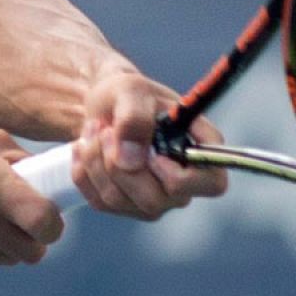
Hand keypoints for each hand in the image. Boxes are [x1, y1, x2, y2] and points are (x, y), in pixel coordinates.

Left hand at [70, 71, 227, 218]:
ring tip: (94, 130)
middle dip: (118, 163)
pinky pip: (100, 201)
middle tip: (104, 129)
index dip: (180, 178)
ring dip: (96, 161)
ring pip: (120, 200)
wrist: (104, 105)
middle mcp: (183, 184)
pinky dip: (83, 172)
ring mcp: (154, 198)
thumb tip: (130, 160)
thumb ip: (135, 118)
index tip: (151, 153)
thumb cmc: (128, 94)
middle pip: (154, 200)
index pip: (212, 185)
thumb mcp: (132, 90)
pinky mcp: (125, 205)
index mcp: (200, 151)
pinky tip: (84, 147)